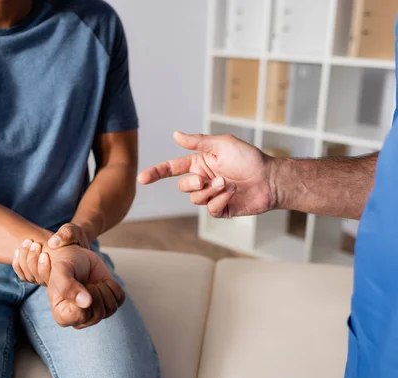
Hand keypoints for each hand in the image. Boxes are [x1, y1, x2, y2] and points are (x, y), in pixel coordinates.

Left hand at [12, 223, 90, 285]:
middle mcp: (55, 281)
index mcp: (66, 274)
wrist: (73, 241)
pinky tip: (18, 250)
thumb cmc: (75, 236)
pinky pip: (24, 275)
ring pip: (29, 277)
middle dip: (31, 259)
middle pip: (38, 278)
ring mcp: (45, 279)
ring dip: (24, 259)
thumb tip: (52, 243)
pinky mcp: (37, 274)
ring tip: (27, 242)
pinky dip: (18, 264)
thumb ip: (66, 235)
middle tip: (34, 243)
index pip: (50, 278)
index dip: (42, 266)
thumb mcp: (74, 232)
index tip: (40, 245)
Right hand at [15, 243, 124, 328]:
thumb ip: (67, 287)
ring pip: (111, 309)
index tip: (76, 285)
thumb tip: (87, 303)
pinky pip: (120, 299)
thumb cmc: (65, 264)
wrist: (75, 255)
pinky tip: (101, 282)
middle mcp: (79, 319)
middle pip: (98, 315)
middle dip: (94, 292)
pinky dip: (113, 286)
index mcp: (62, 316)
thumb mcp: (61, 271)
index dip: (81, 300)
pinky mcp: (109, 303)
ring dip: (103, 289)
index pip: (79, 317)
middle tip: (85, 282)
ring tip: (92, 282)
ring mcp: (95, 313)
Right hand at [137, 131, 274, 217]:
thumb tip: (175, 134)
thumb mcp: (222, 144)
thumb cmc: (249, 158)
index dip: (156, 173)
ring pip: (195, 199)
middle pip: (182, 186)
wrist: (270, 179)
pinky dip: (219, 201)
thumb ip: (197, 141)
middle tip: (207, 180)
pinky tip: (231, 194)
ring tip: (228, 184)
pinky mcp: (221, 208)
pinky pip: (210, 209)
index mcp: (199, 163)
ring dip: (211, 191)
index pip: (172, 169)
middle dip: (193, 183)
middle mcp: (203, 179)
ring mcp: (211, 195)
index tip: (142, 178)